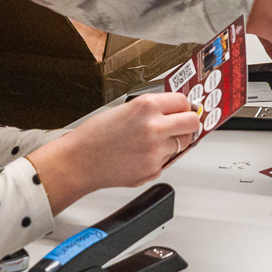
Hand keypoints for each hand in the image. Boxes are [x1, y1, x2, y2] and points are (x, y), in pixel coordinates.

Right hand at [29, 94, 200, 211]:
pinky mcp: (153, 169)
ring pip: (181, 144)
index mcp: (146, 106)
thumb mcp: (125, 109)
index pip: (183, 101)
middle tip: (180, 126)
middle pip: (193, 123)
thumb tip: (176, 112)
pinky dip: (158, 159)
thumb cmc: (95, 135)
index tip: (182, 110)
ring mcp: (156, 151)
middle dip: (188, 123)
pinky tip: (139, 156)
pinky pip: (167, 161)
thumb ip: (152, 110)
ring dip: (172, 143)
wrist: (78, 161)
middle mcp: (154, 127)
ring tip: (148, 143)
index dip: (183, 106)